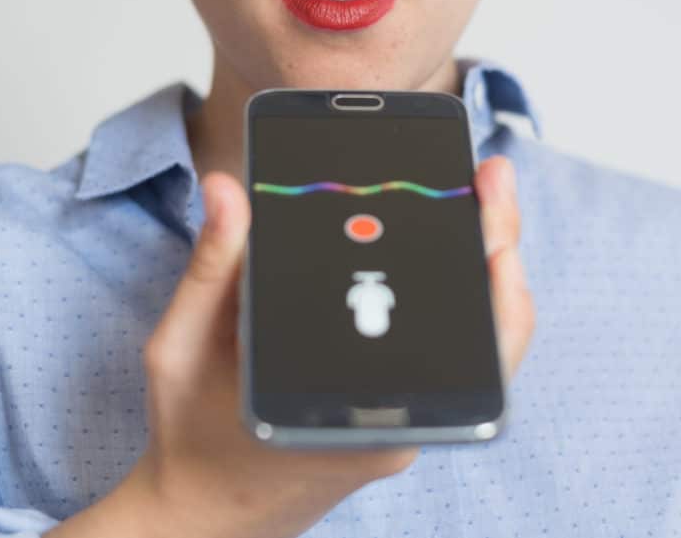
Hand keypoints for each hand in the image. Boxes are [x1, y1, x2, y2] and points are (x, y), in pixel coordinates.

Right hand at [46, 155, 534, 537]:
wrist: (206, 516)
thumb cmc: (191, 439)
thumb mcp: (185, 348)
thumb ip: (212, 268)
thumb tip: (230, 190)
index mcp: (356, 415)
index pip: (464, 346)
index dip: (491, 275)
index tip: (493, 213)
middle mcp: (397, 426)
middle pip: (483, 333)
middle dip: (494, 244)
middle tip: (493, 177)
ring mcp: (403, 425)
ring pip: (472, 345)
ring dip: (480, 271)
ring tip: (481, 202)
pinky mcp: (396, 420)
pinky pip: (447, 356)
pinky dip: (454, 299)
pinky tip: (445, 251)